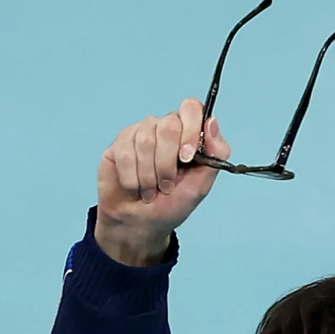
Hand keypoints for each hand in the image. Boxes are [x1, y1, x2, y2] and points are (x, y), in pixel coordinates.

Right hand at [95, 98, 231, 263]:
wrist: (141, 225)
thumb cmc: (172, 205)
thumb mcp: (201, 184)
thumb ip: (215, 153)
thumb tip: (211, 122)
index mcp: (187, 133)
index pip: (191, 108)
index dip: (190, 130)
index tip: (187, 157)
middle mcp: (163, 128)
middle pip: (168, 125)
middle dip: (167, 163)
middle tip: (167, 185)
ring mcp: (140, 134)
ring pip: (145, 140)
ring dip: (149, 175)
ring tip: (150, 191)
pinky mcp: (119, 145)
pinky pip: (125, 153)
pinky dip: (132, 178)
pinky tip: (134, 188)